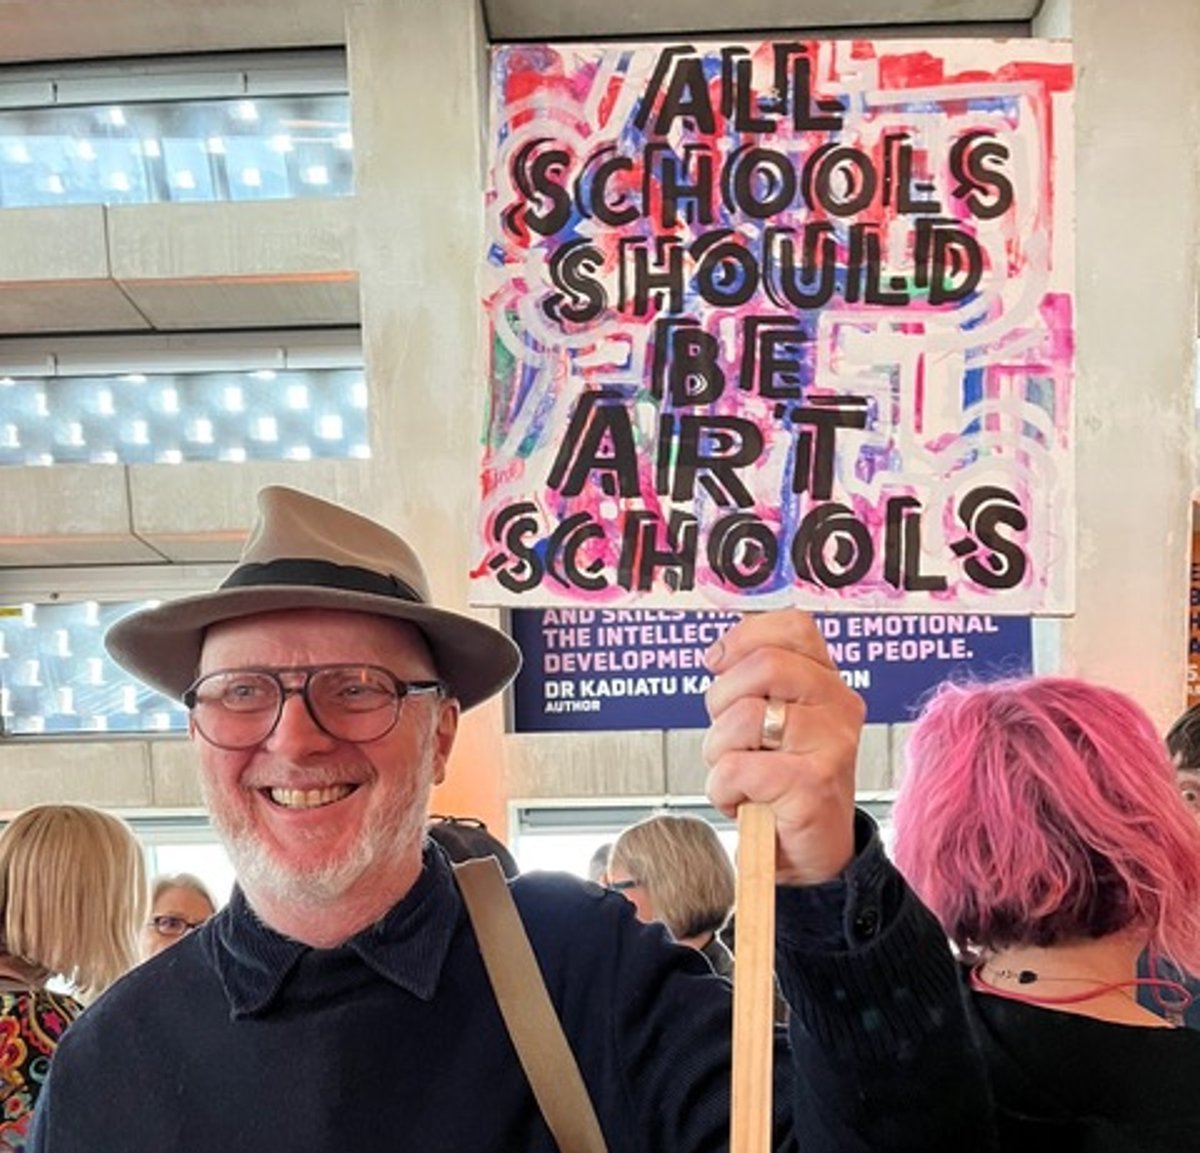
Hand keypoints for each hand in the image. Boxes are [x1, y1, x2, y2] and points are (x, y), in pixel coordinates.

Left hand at [702, 610, 865, 886]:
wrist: (811, 853)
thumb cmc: (783, 780)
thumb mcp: (776, 719)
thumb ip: (758, 679)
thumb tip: (719, 653)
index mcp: (828, 681)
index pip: (794, 626)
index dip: (745, 637)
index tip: (720, 662)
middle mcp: (839, 705)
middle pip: (764, 665)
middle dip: (722, 699)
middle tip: (730, 735)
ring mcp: (831, 745)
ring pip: (742, 717)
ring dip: (719, 752)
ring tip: (741, 774)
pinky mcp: (812, 786)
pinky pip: (735, 768)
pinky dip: (723, 789)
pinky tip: (744, 800)